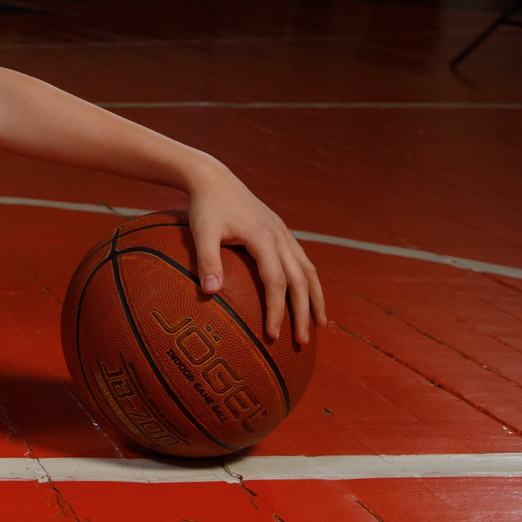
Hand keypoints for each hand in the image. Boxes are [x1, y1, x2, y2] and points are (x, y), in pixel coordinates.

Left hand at [185, 173, 325, 344]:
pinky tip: (307, 295)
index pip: (276, 282)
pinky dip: (309, 281)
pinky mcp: (281, 231)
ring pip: (308, 270)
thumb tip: (210, 293)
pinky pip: (302, 260)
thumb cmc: (205, 207)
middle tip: (301, 342)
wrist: (214, 179)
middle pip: (300, 281)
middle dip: (303, 313)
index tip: (272, 335)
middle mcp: (280, 236)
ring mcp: (284, 233)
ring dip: (315, 298)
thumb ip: (207, 261)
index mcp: (263, 238)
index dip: (276, 310)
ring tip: (320, 324)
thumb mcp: (201, 232)